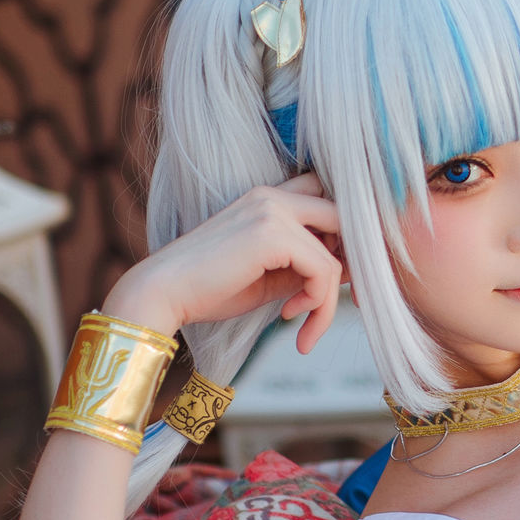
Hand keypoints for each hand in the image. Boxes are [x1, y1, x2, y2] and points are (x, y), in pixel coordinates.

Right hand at [104, 174, 346, 350]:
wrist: (161, 295)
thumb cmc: (210, 289)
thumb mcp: (273, 275)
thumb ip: (309, 266)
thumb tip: (354, 270)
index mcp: (269, 198)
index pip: (330, 203)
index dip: (346, 240)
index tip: (339, 283)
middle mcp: (273, 195)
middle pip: (346, 217)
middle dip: (358, 259)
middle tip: (352, 300)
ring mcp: (273, 210)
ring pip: (338, 251)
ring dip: (329, 298)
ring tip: (305, 323)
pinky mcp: (273, 234)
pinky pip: (323, 270)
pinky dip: (318, 302)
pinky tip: (290, 317)